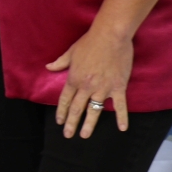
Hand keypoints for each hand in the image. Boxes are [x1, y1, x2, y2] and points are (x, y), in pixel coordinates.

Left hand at [48, 24, 133, 138]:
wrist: (110, 36)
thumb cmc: (89, 42)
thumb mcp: (70, 52)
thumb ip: (60, 63)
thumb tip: (48, 67)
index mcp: (74, 79)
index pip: (65, 100)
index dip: (61, 112)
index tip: (59, 121)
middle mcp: (86, 87)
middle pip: (77, 108)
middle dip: (71, 123)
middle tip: (68, 135)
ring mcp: (103, 89)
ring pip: (94, 110)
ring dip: (89, 124)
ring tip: (84, 135)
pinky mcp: (118, 87)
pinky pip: (120, 106)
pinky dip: (122, 117)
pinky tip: (122, 128)